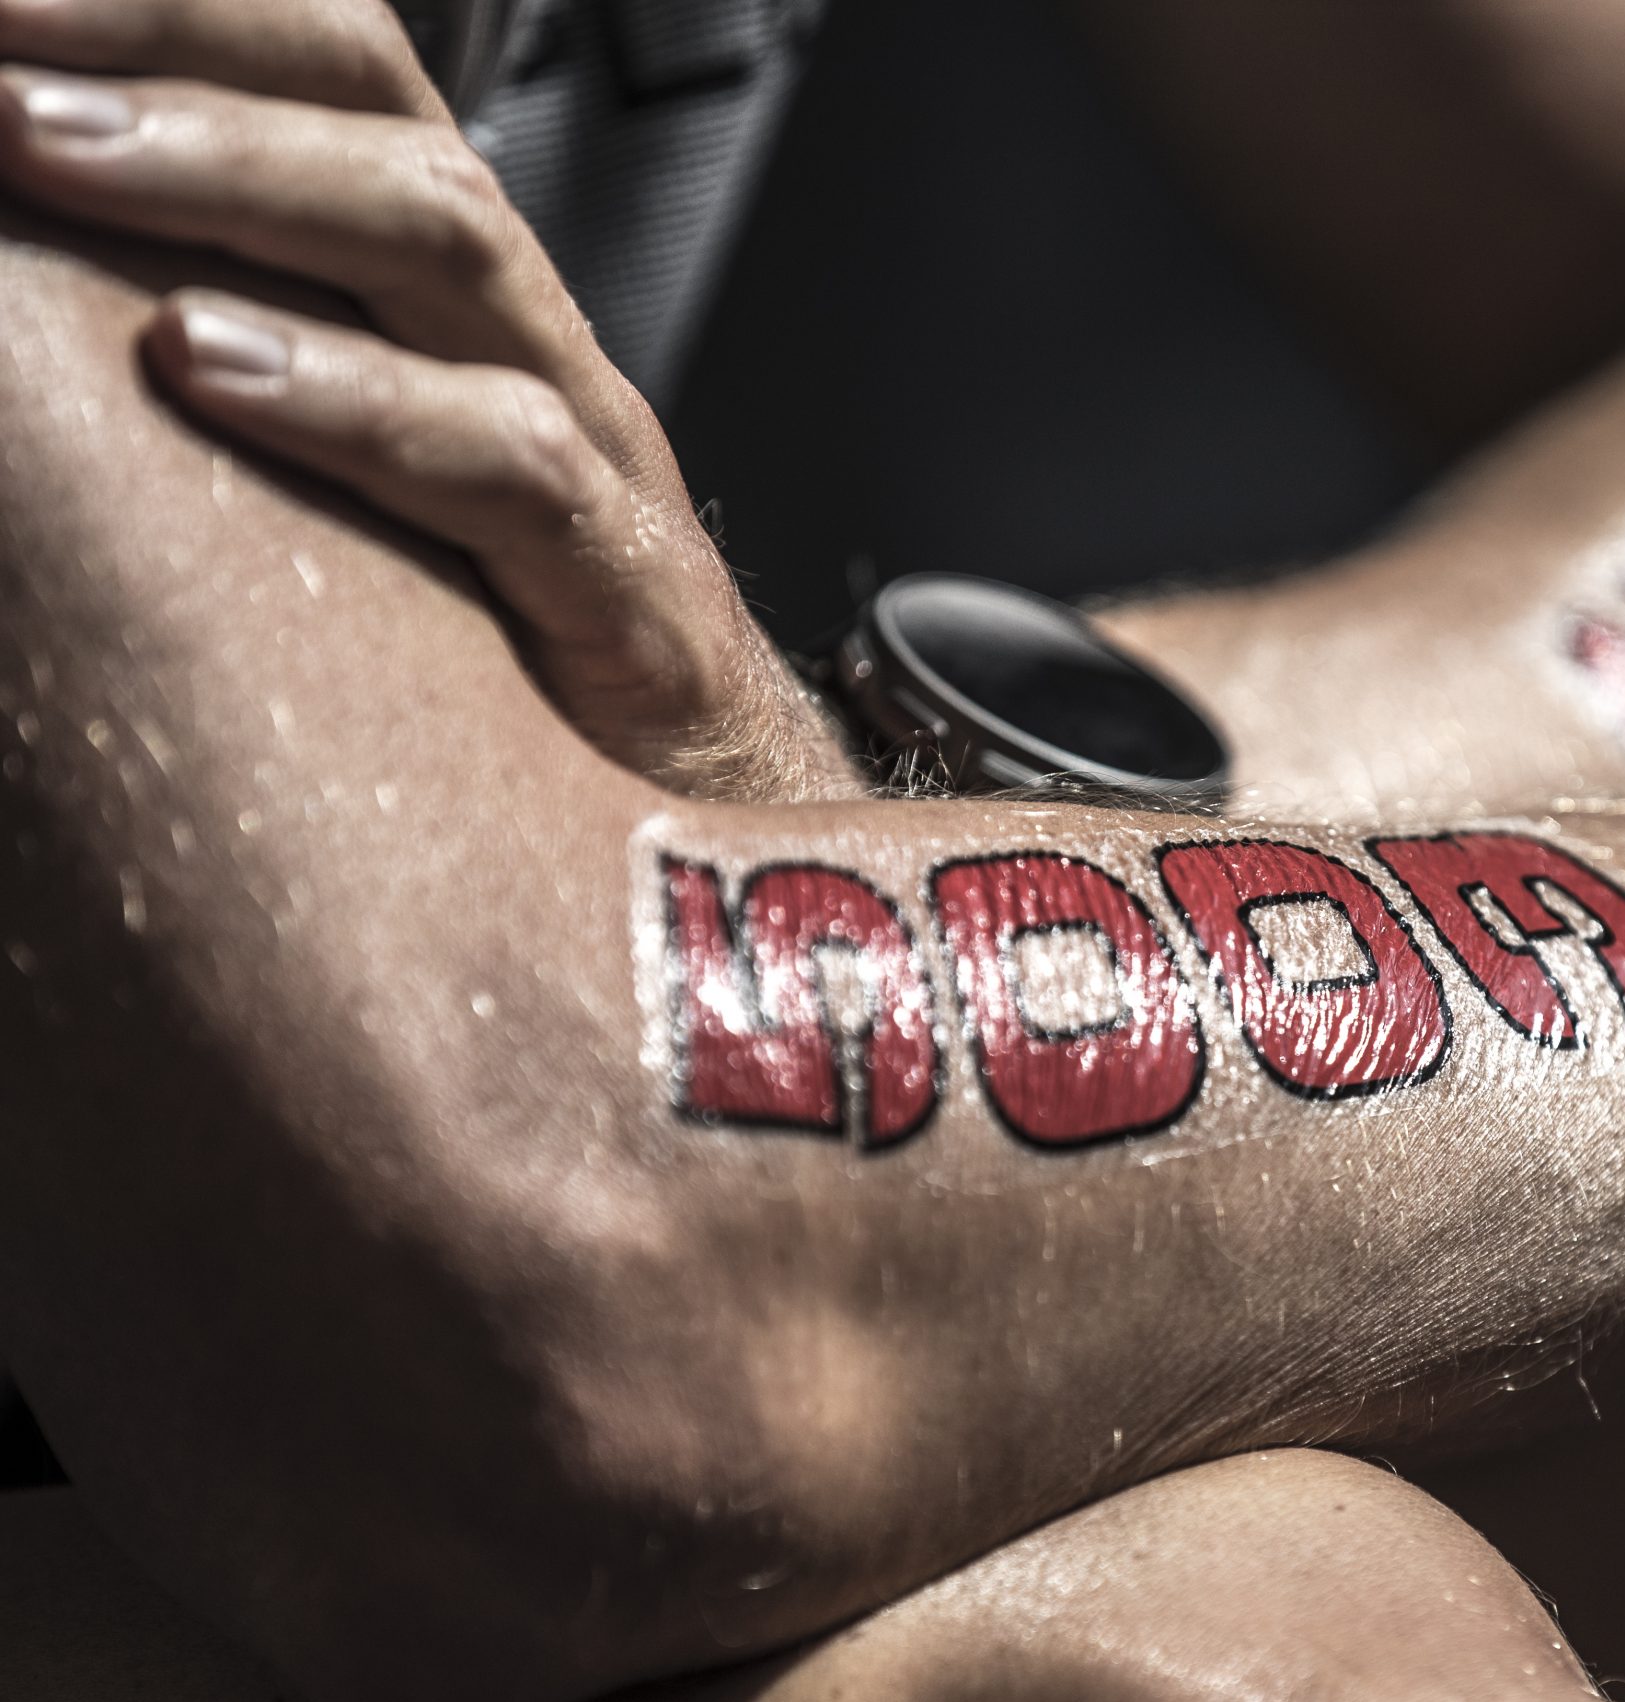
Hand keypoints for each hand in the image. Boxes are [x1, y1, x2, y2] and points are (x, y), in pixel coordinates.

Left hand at [0, 0, 857, 802]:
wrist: (696, 834)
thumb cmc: (488, 674)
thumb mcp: (325, 501)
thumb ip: (204, 383)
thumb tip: (21, 333)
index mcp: (440, 302)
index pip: (327, 71)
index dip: (173, 8)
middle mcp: (518, 341)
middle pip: (380, 110)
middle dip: (174, 42)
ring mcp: (590, 449)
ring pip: (446, 239)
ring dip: (229, 172)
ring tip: (45, 144)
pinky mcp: (630, 586)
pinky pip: (512, 461)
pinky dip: (354, 402)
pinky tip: (203, 363)